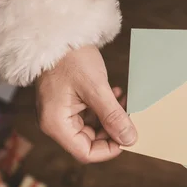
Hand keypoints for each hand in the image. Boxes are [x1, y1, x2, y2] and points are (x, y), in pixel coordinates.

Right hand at [36, 45, 136, 162]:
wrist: (57, 33)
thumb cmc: (71, 58)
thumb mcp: (96, 88)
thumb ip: (112, 116)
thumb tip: (129, 139)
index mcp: (56, 124)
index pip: (86, 153)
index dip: (109, 149)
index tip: (129, 136)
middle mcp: (56, 122)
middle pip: (89, 142)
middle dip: (112, 130)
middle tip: (130, 115)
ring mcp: (61, 112)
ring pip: (92, 127)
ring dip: (110, 117)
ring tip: (123, 100)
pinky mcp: (67, 102)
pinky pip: (88, 114)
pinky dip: (104, 107)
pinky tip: (115, 93)